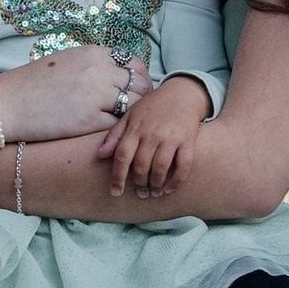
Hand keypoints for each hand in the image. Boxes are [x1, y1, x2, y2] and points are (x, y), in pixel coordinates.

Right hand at [0, 43, 133, 143]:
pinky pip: (118, 124)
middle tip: (138, 108)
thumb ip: (93, 63)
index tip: (137, 88)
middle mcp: (99, 71)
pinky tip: (111, 131)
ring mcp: (96, 96)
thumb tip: (118, 70)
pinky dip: (117, 128)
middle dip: (143, 96)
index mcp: (93, 54)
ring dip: (133, 114)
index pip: (134, 63)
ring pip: (134, 105)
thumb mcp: (66, 60)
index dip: (140, 77)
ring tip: (127, 122)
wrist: (7, 103)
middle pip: (140, 83)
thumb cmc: (33, 83)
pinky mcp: (89, 120)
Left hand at [108, 73, 212, 194]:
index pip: (122, 156)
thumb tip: (100, 155)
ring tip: (153, 193)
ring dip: (155, 186)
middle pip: (141, 166)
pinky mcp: (188, 141)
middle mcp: (152, 133)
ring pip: (160, 169)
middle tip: (140, 193)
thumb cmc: (152, 108)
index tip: (116, 192)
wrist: (182, 94)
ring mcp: (171, 137)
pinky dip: (175, 181)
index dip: (118, 177)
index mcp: (135, 128)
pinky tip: (169, 189)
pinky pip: (183, 166)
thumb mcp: (130, 116)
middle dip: (139, 184)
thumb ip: (114, 135)